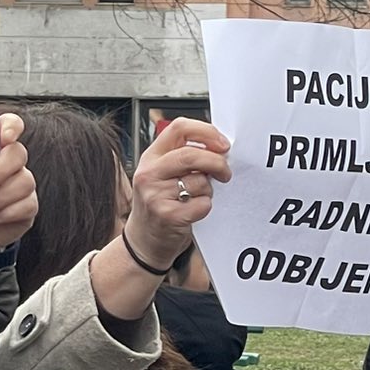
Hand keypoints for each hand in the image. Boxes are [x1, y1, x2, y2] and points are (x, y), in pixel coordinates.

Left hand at [0, 113, 36, 255]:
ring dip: (2, 195)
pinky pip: (28, 204)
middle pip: (19, 153)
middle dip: (1, 169)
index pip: (10, 125)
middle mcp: (9, 164)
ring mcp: (20, 185)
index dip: (11, 127)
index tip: (4, 138)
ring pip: (25, 181)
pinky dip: (9, 212)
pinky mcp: (26, 207)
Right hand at [122, 117, 231, 268]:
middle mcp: (149, 173)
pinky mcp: (168, 216)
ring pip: (200, 181)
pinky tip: (193, 211)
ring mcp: (156, 195)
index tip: (222, 144)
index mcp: (151, 157)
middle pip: (191, 155)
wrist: (143, 241)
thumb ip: (184, 158)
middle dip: (216, 162)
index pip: (179, 128)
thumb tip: (219, 148)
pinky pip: (202, 204)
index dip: (206, 132)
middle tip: (225, 172)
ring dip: (208, 190)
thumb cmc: (159, 205)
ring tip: (196, 197)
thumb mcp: (162, 174)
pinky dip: (205, 207)